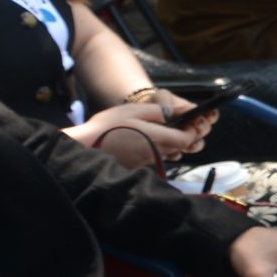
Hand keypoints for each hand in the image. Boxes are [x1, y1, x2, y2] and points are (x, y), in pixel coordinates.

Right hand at [71, 99, 211, 161]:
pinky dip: (153, 150)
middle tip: (179, 126)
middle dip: (181, 138)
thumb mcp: (134, 110)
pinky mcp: (135, 167)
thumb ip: (157, 111)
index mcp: (156, 137)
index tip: (191, 124)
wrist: (85, 144)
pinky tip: (142, 141)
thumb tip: (171, 114)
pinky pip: (151, 158)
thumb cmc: (109, 125)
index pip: (185, 140)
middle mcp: (154, 153)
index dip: (192, 132)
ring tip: (158, 132)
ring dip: (167, 144)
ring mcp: (144, 162)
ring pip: (165, 154)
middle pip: (177, 147)